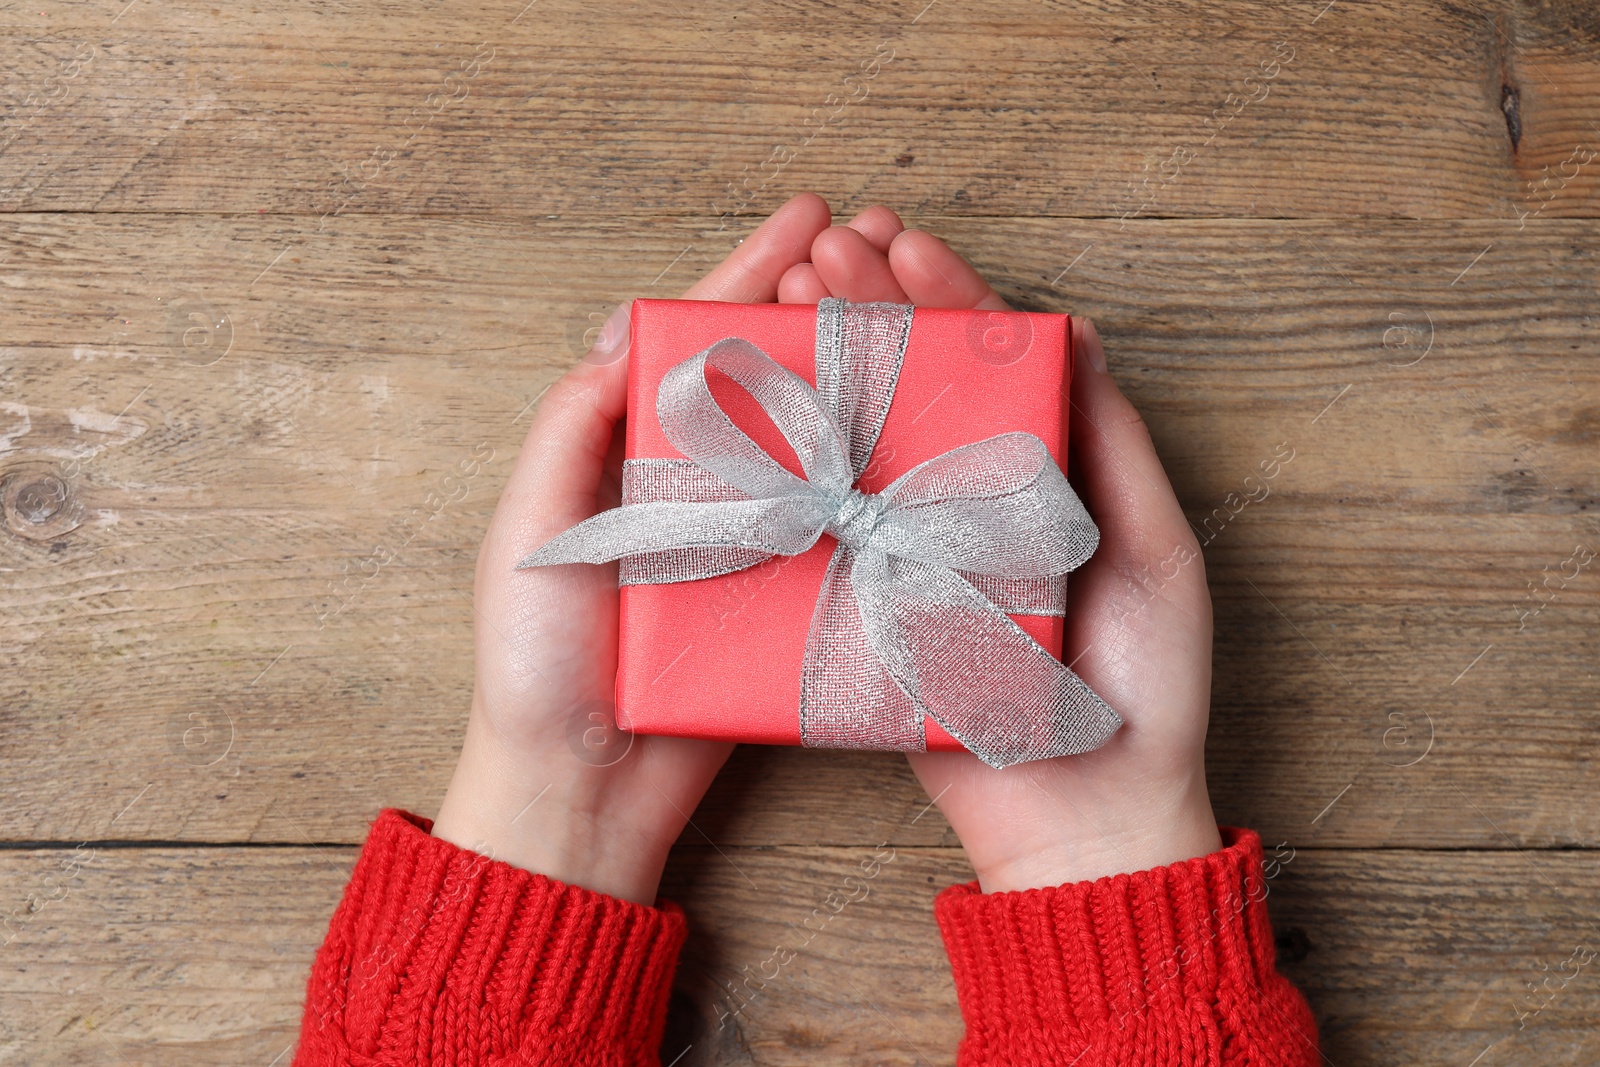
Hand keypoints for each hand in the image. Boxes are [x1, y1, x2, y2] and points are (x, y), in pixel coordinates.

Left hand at [433, 193, 853, 903]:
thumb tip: (619, 339)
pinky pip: (825, 521)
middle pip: (754, 375)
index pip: (682, 344)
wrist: (581, 795)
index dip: (740, 277)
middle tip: (875, 249)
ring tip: (906, 317)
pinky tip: (907, 434)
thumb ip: (567, 439)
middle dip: (811, 303)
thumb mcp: (526, 540)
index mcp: (616, 457)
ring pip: (800, 438)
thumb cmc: (536, 671)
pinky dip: (862, 474)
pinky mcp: (774, 596)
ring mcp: (735, 539)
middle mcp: (681, 486)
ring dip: (846, 375)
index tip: (803, 220)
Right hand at [784, 209, 1220, 889]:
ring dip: (828, 365)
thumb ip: (1113, 444)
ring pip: (864, 442)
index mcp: (1039, 474)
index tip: (899, 242)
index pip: (989, 364)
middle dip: (870, 307)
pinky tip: (767, 411)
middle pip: (915, 385)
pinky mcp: (870, 608)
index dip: (946, 298)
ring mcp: (914, 551)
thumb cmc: (1142, 686)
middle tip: (823, 250)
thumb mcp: (1154, 551)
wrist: (1082, 818)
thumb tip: (1075, 331)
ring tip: (787, 296)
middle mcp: (969, 501)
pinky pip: (832, 530)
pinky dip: (799, 469)